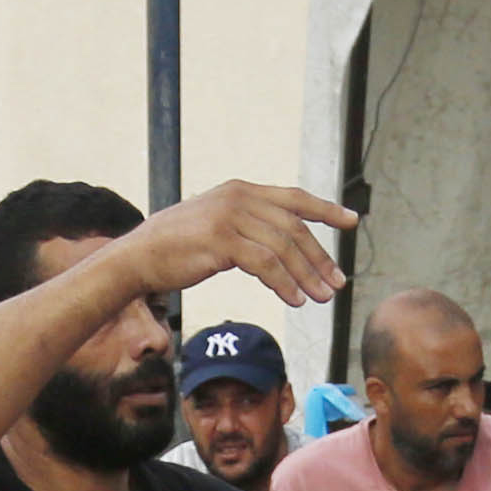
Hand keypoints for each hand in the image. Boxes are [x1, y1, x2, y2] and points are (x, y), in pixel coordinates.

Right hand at [117, 180, 355, 317]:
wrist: (138, 257)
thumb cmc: (176, 248)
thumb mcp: (216, 225)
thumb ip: (247, 226)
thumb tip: (278, 245)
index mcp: (241, 190)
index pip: (294, 198)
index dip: (326, 209)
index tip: (352, 221)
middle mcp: (239, 197)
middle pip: (294, 227)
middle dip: (320, 257)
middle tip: (337, 282)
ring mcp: (230, 217)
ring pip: (284, 248)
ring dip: (307, 276)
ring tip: (321, 298)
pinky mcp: (222, 241)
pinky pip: (266, 264)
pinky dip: (284, 284)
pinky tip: (294, 300)